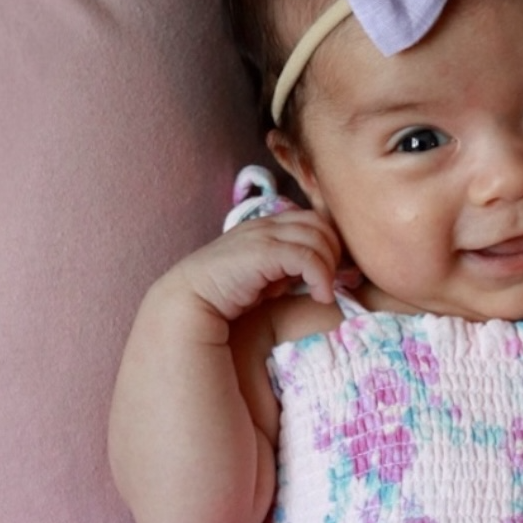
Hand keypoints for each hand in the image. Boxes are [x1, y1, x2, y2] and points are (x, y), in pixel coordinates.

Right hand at [161, 209, 343, 323]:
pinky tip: (321, 297)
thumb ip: (288, 273)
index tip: (332, 277)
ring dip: (329, 267)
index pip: (313, 221)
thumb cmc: (224, 297)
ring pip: (318, 237)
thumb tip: (322, 283)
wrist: (189, 301)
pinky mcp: (263, 251)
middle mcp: (266, 225)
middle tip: (333, 283)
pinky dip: (321, 276)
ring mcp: (263, 234)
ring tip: (324, 293)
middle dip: (334, 253)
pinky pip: (306, 256)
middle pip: (320, 224)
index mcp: (266, 227)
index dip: (330, 246)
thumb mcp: (264, 280)